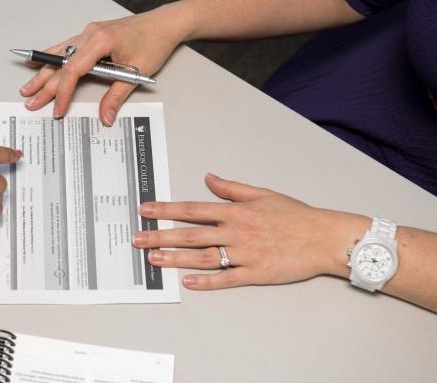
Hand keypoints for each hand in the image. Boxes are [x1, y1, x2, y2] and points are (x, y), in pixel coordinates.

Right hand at [19, 7, 183, 124]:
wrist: (164, 23)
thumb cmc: (154, 42)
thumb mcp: (137, 72)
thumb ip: (117, 96)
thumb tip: (105, 117)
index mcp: (101, 41)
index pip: (73, 71)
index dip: (63, 93)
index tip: (58, 110)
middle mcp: (90, 34)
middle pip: (61, 64)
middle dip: (44, 85)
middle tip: (30, 102)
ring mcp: (89, 32)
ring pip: (59, 55)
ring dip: (43, 71)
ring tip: (27, 86)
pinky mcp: (91, 34)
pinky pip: (66, 47)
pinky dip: (51, 57)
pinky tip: (37, 61)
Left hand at [132, 174, 369, 289]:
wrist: (324, 238)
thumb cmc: (295, 216)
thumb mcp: (262, 194)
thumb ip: (232, 188)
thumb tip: (208, 178)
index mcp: (235, 211)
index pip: (192, 209)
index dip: (166, 209)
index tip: (145, 209)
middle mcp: (235, 232)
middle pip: (190, 234)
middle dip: (160, 236)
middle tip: (137, 239)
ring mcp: (244, 254)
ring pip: (202, 257)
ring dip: (175, 259)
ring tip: (153, 260)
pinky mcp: (255, 273)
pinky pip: (226, 278)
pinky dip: (206, 282)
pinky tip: (187, 283)